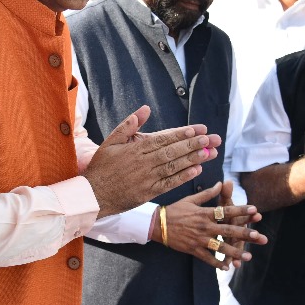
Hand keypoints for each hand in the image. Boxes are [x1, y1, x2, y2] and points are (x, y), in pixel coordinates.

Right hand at [82, 105, 219, 216]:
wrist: (93, 195)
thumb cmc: (102, 166)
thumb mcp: (111, 141)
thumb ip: (129, 124)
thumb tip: (145, 109)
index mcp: (135, 148)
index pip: (163, 138)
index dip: (182, 134)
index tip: (199, 129)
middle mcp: (143, 163)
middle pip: (173, 151)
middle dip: (194, 144)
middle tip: (211, 138)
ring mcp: (147, 178)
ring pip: (174, 166)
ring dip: (193, 159)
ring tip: (210, 152)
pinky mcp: (148, 192)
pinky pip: (169, 183)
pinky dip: (183, 177)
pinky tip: (196, 170)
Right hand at [154, 182, 266, 269]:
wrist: (158, 224)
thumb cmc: (175, 210)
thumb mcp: (191, 199)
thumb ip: (208, 193)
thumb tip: (222, 183)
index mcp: (205, 213)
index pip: (226, 211)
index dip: (241, 211)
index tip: (255, 210)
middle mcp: (204, 226)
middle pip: (228, 230)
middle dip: (244, 234)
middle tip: (258, 236)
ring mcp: (199, 239)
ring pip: (220, 247)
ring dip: (235, 252)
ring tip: (248, 257)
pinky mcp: (193, 249)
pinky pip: (207, 258)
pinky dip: (216, 263)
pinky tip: (226, 267)